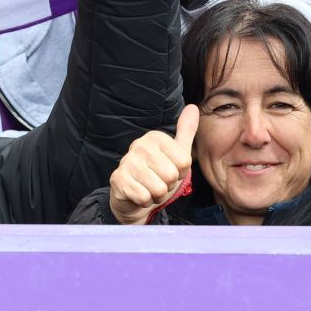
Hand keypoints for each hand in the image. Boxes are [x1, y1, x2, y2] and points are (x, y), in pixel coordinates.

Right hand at [107, 104, 197, 223]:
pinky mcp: (118, 179)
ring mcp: (127, 162)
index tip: (170, 171)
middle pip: (171, 175)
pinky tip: (139, 195)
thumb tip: (193, 108)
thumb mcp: (177, 155)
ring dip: (157, 195)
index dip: (180, 173)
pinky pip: (144, 197)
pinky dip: (145, 201)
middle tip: (158, 182)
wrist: (133, 200)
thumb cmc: (158, 176)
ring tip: (149, 189)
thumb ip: (186, 132)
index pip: (184, 162)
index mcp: (155, 137)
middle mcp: (139, 145)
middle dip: (168, 186)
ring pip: (159, 189)